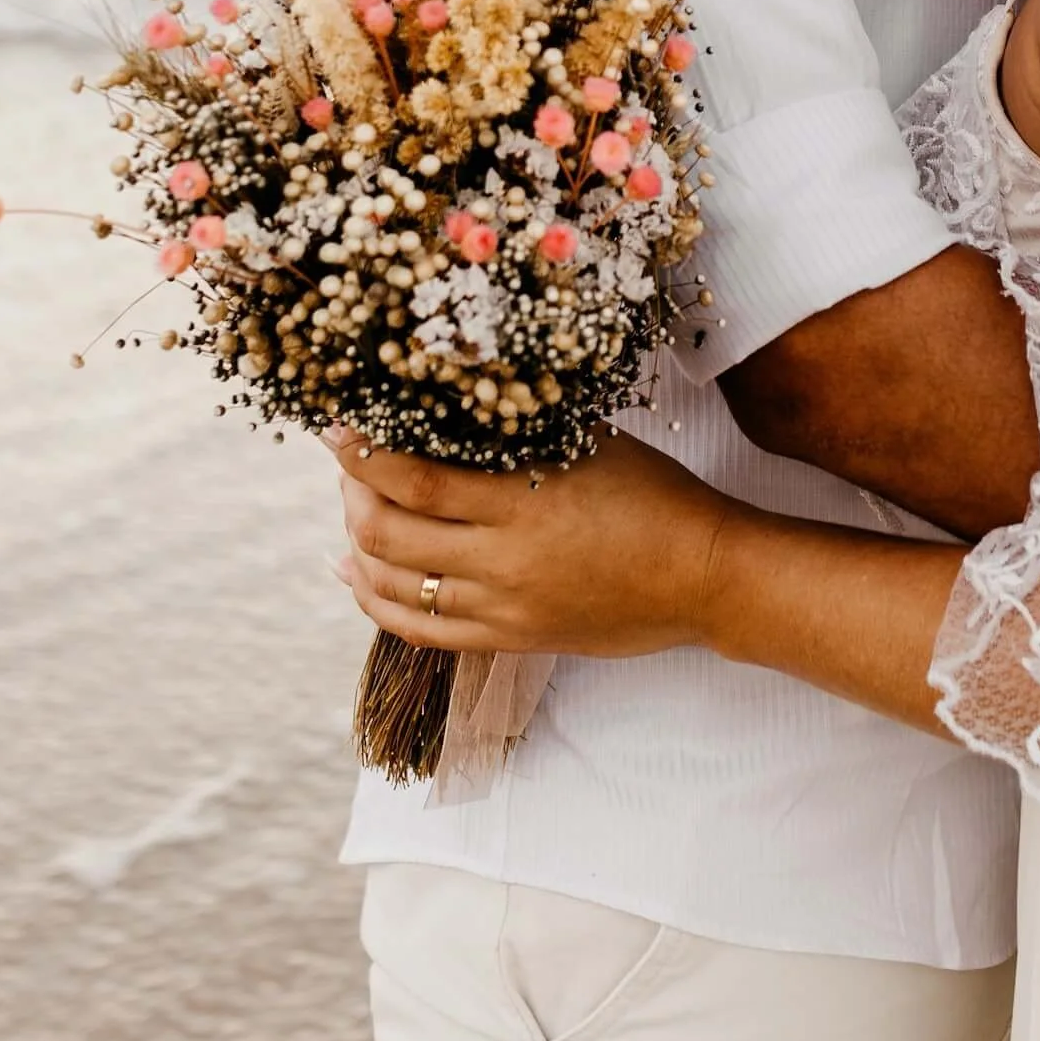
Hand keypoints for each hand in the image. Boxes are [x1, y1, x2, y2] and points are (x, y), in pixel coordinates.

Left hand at [329, 427, 731, 659]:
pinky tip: (355, 573)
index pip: (414, 480)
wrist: (703, 575)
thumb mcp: (590, 444)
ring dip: (356, 544)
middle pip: (388, 533)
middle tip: (349, 462)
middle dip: (352, 493)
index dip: (364, 454)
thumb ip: (522, 431)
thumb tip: (454, 401)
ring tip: (351, 510)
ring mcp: (502, 607)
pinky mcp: (508, 639)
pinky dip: (374, 600)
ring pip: (394, 584)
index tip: (336, 426)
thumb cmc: (655, 496)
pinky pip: (419, 630)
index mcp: (524, 503)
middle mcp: (503, 561)